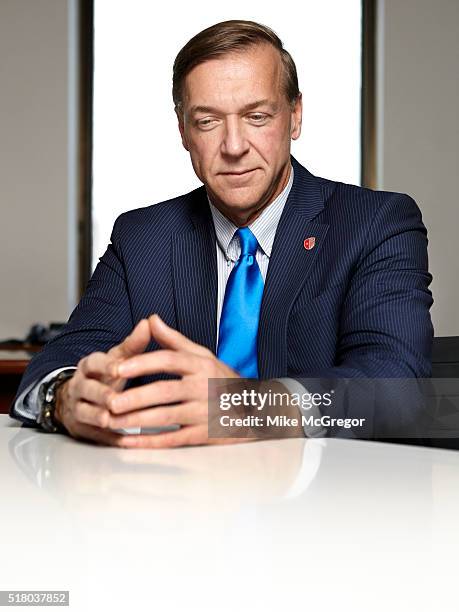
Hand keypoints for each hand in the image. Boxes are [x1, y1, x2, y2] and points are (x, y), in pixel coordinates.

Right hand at [54, 319, 151, 444]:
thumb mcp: (117, 358)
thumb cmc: (106, 375)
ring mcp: (78, 408)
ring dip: (98, 417)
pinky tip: (123, 441)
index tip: (118, 368)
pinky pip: (94, 434)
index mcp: (89, 366)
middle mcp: (80, 386)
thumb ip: (134, 344)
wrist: (77, 399)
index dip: (105, 366)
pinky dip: (108, 438)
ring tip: (111, 420)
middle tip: (114, 399)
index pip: (94, 363)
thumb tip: (151, 322)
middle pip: (87, 390)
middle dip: (101, 395)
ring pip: (85, 413)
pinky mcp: (81, 428)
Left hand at [107, 314, 242, 447]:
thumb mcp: (203, 355)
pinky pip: (173, 439)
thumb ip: (174, 340)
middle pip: (164, 391)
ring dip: (135, 420)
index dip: (142, 364)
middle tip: (109, 401)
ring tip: (111, 421)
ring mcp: (204, 413)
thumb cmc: (221, 379)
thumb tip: (150, 319)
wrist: (253, 410)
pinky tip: (129, 441)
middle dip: (134, 397)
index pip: (169, 360)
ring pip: (165, 416)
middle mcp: (203, 387)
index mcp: (201, 365)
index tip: (118, 368)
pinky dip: (149, 442)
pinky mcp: (203, 434)